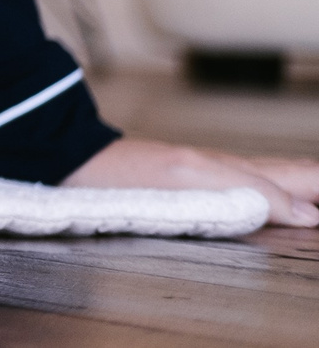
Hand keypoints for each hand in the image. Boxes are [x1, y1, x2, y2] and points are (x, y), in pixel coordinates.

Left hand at [64, 136, 318, 226]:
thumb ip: (250, 191)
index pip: (304, 177)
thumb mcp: (193, 180)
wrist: (80, 161)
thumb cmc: (130, 173)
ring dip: (310, 185)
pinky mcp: (199, 186)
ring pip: (279, 178)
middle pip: (297, 175)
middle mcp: (233, 171)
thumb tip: (308, 215)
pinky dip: (285, 191)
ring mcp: (217, 176)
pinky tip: (285, 200)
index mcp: (240, 171)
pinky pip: (256, 187)